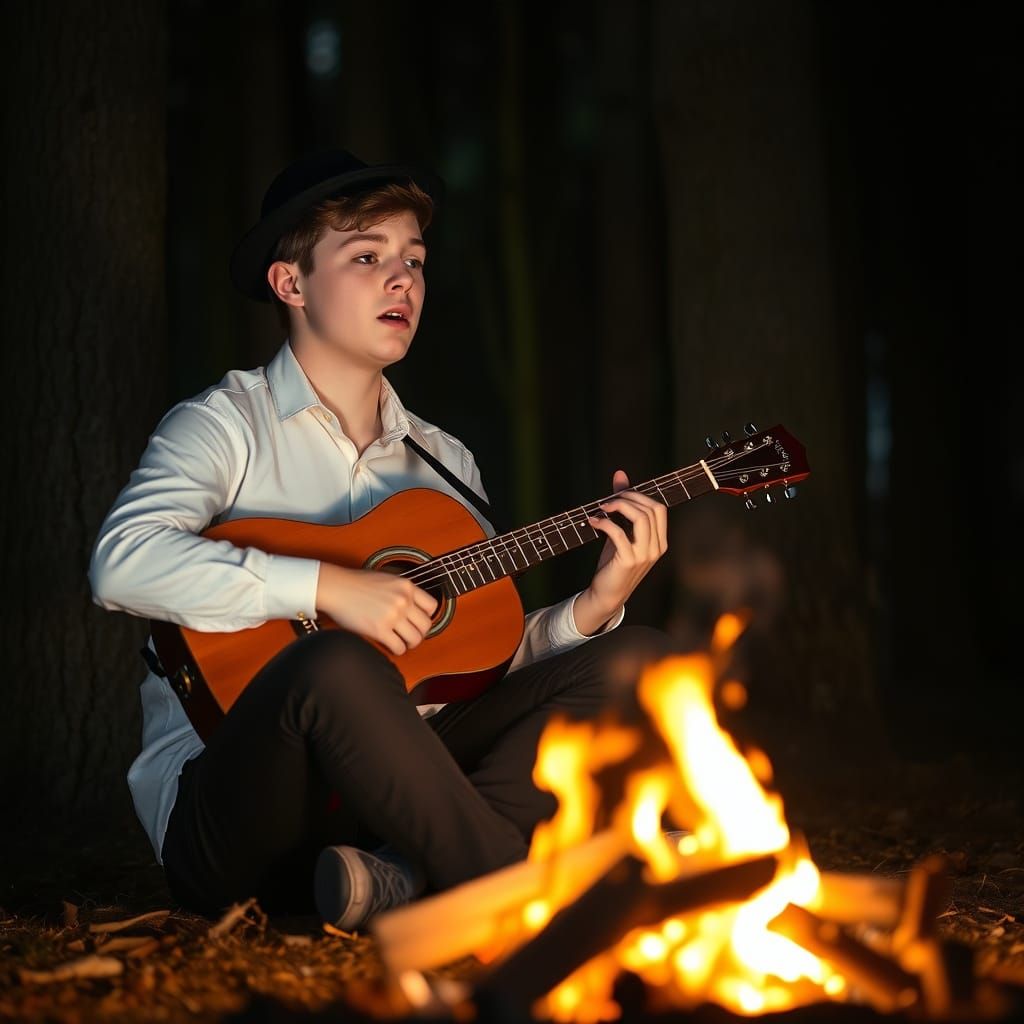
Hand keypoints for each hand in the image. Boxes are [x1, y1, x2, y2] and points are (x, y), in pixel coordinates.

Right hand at [315, 563, 437, 656]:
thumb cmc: (357, 582)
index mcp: (407, 586)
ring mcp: (392, 615)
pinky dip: (397, 650)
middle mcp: (403, 600)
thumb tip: (414, 607)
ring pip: (415, 639)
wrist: (336, 587)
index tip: (418, 621)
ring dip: (410, 644)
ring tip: (402, 642)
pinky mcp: (380, 629)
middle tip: (411, 635)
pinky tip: (390, 645)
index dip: (427, 616)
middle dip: (420, 633)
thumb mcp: (387, 579)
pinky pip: (399, 647)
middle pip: (426, 625)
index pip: (432, 606)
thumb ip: (402, 591)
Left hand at [575, 470, 667, 633]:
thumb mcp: (621, 532)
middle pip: (651, 509)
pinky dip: (604, 523)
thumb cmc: (614, 562)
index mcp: (659, 540)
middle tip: (607, 501)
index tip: (619, 495)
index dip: (639, 495)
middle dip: (628, 498)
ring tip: (601, 508)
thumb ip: (623, 506)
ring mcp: (644, 555)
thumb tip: (620, 475)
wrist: (607, 594)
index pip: (659, 508)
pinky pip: (619, 533)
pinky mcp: (628, 561)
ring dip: (619, 507)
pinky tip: (592, 521)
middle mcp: (656, 547)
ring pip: (641, 518)